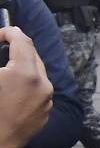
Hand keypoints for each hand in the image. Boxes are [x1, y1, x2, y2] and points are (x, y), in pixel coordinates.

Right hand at [0, 26, 51, 147]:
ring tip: (7, 70)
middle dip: (18, 48)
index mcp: (26, 72)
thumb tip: (2, 44)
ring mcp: (47, 101)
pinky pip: (39, 92)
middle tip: (2, 47)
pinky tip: (12, 91)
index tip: (0, 34)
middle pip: (33, 55)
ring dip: (24, 67)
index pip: (22, 40)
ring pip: (38, 74)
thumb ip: (0, 58)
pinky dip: (28, 86)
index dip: (9, 32)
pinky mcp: (46, 114)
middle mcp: (43, 84)